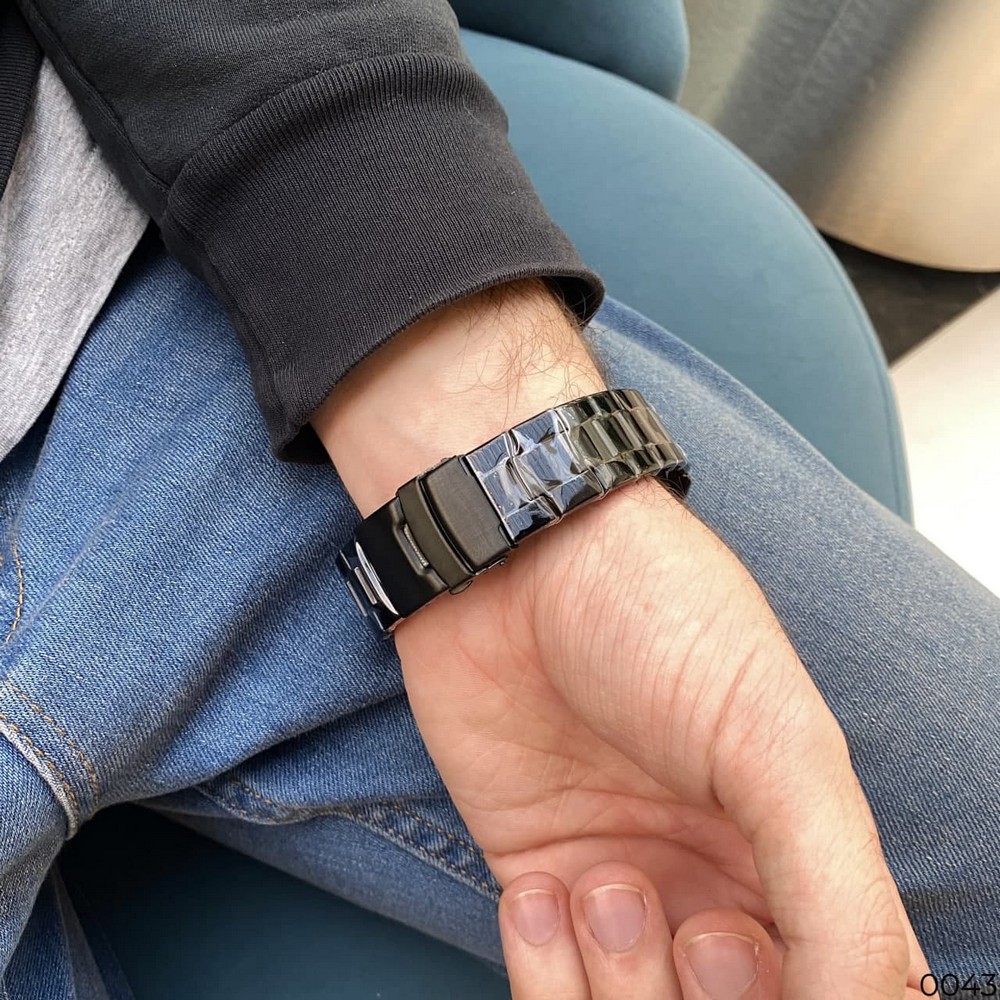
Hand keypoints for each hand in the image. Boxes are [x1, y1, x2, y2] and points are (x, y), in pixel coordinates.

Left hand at [313, 278, 930, 996]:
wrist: (513, 564)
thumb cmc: (656, 617)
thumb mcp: (777, 741)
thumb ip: (838, 890)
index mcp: (797, 853)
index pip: (835, 989)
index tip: (755, 949)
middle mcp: (713, 883)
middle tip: (697, 924)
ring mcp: (621, 889)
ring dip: (621, 987)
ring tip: (608, 882)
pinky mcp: (537, 882)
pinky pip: (544, 993)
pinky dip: (542, 974)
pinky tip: (538, 891)